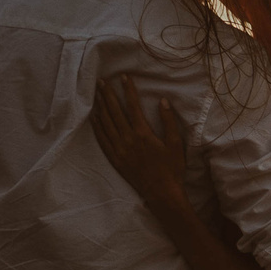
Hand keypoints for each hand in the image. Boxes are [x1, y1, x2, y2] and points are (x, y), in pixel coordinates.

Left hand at [90, 73, 194, 213]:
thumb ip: (169, 121)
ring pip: (106, 123)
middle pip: (114, 111)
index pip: (133, 105)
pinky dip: (97, 127)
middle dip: (108, 94)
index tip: (123, 77)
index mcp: (143, 133)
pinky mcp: (114, 159)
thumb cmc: (172, 168)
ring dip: (100, 107)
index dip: (128, 89)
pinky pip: (102, 139)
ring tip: (96, 94)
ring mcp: (119, 149)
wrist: (162, 193)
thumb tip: (163, 101)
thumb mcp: (176, 144)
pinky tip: (95, 117)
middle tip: (101, 81)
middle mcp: (127, 139)